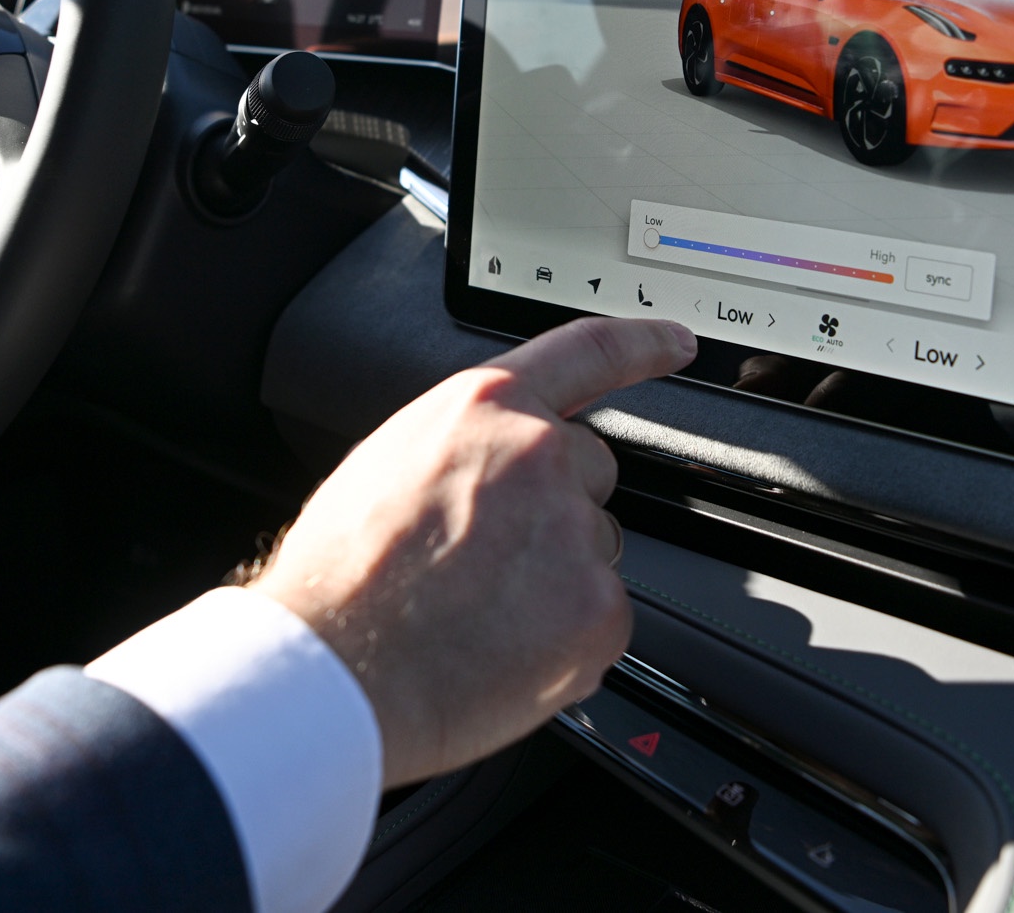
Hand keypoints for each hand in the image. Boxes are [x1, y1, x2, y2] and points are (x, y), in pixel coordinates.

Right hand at [248, 316, 695, 786]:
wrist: (336, 671)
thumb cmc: (340, 577)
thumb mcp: (387, 463)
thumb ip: (459, 446)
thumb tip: (482, 466)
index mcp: (485, 408)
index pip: (587, 353)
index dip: (642, 343)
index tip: (676, 342)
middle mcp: (541, 455)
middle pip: (590, 471)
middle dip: (556, 508)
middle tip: (490, 557)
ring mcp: (576, 533)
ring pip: (592, 549)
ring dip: (556, 578)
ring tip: (479, 611)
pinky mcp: (599, 610)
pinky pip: (600, 618)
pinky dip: (564, 640)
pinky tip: (502, 649)